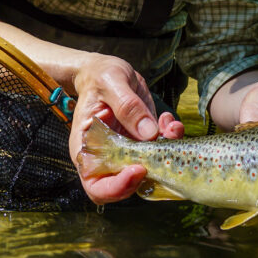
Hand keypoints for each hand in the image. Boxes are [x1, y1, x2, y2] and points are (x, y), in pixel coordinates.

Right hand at [69, 54, 183, 203]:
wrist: (106, 70)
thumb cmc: (99, 76)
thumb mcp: (111, 83)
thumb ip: (127, 106)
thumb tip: (149, 132)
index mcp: (86, 148)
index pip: (96, 186)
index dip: (117, 187)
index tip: (138, 169)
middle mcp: (106, 156)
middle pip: (125, 186)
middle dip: (149, 172)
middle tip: (162, 152)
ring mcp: (126, 152)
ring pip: (149, 169)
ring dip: (165, 154)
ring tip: (170, 128)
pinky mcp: (143, 142)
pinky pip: (160, 151)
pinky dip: (170, 139)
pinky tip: (168, 120)